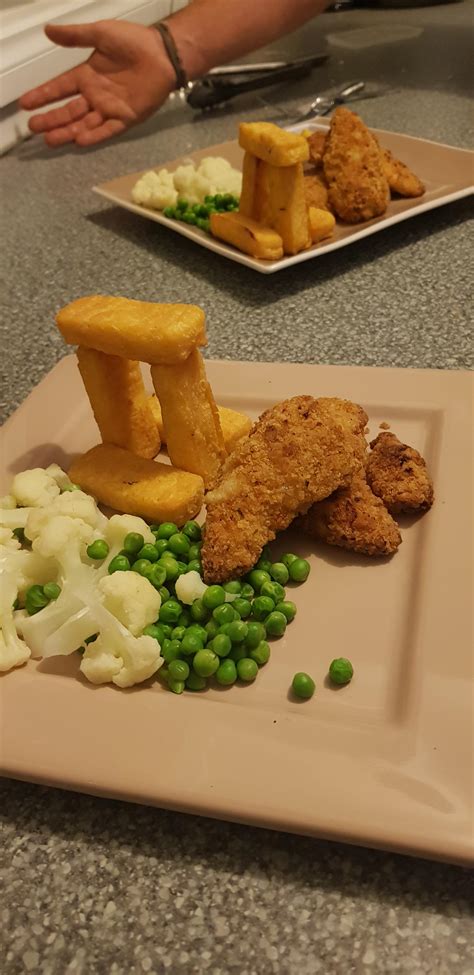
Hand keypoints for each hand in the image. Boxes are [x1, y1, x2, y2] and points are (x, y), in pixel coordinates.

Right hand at [19, 20, 175, 146]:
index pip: (60, 88)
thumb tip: (48, 30)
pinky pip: (107, 130)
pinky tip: (78, 141)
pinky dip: (93, 136)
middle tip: (33, 127)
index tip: (26, 103)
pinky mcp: (126, 118)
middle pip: (68, 111)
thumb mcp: (100, 34)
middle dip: (50, 119)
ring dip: (66, 132)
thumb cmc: (134, 41)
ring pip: (83, 123)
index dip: (43, 95)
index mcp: (87, 75)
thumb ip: (75, 36)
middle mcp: (95, 95)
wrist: (163, 54)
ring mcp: (110, 108)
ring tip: (49, 139)